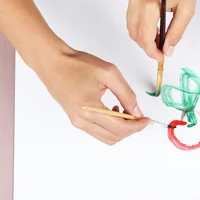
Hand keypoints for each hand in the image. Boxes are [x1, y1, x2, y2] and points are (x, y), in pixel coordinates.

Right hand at [36, 47, 150, 144]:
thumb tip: (137, 111)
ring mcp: (77, 122)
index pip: (120, 128)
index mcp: (90, 109)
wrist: (52, 62)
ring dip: (120, 129)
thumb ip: (126, 94)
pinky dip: (110, 126)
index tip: (146, 119)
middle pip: (114, 136)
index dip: (137, 126)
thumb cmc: (76, 64)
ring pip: (106, 137)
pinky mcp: (75, 119)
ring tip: (125, 110)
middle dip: (131, 128)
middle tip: (139, 116)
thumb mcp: (109, 73)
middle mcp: (82, 120)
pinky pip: (97, 131)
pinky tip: (113, 110)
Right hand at [127, 0, 199, 60]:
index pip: (145, 38)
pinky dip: (140, 25)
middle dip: (146, 46)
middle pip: (134, 34)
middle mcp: (136, 0)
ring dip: (142, 36)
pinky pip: (131, 15)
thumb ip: (176, 32)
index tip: (161, 57)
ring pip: (130, 26)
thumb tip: (168, 49)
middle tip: (162, 50)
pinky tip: (154, 26)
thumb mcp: (187, 9)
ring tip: (159, 38)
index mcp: (150, 5)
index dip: (153, 52)